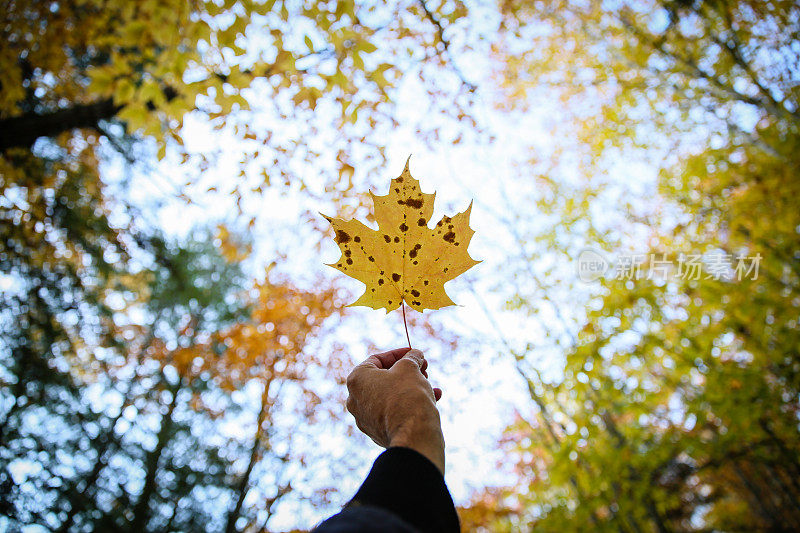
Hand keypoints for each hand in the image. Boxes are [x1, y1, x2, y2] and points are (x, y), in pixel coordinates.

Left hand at [346, 347, 445, 472]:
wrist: (414, 436)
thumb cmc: (408, 396)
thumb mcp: (410, 367)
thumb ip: (411, 358)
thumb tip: (414, 355)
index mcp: (357, 380)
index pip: (376, 359)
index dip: (399, 354)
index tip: (414, 353)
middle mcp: (355, 400)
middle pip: (383, 378)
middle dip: (407, 372)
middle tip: (424, 369)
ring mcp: (365, 419)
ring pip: (391, 396)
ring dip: (412, 387)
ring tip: (431, 385)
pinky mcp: (378, 433)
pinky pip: (393, 413)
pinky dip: (409, 404)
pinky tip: (433, 400)